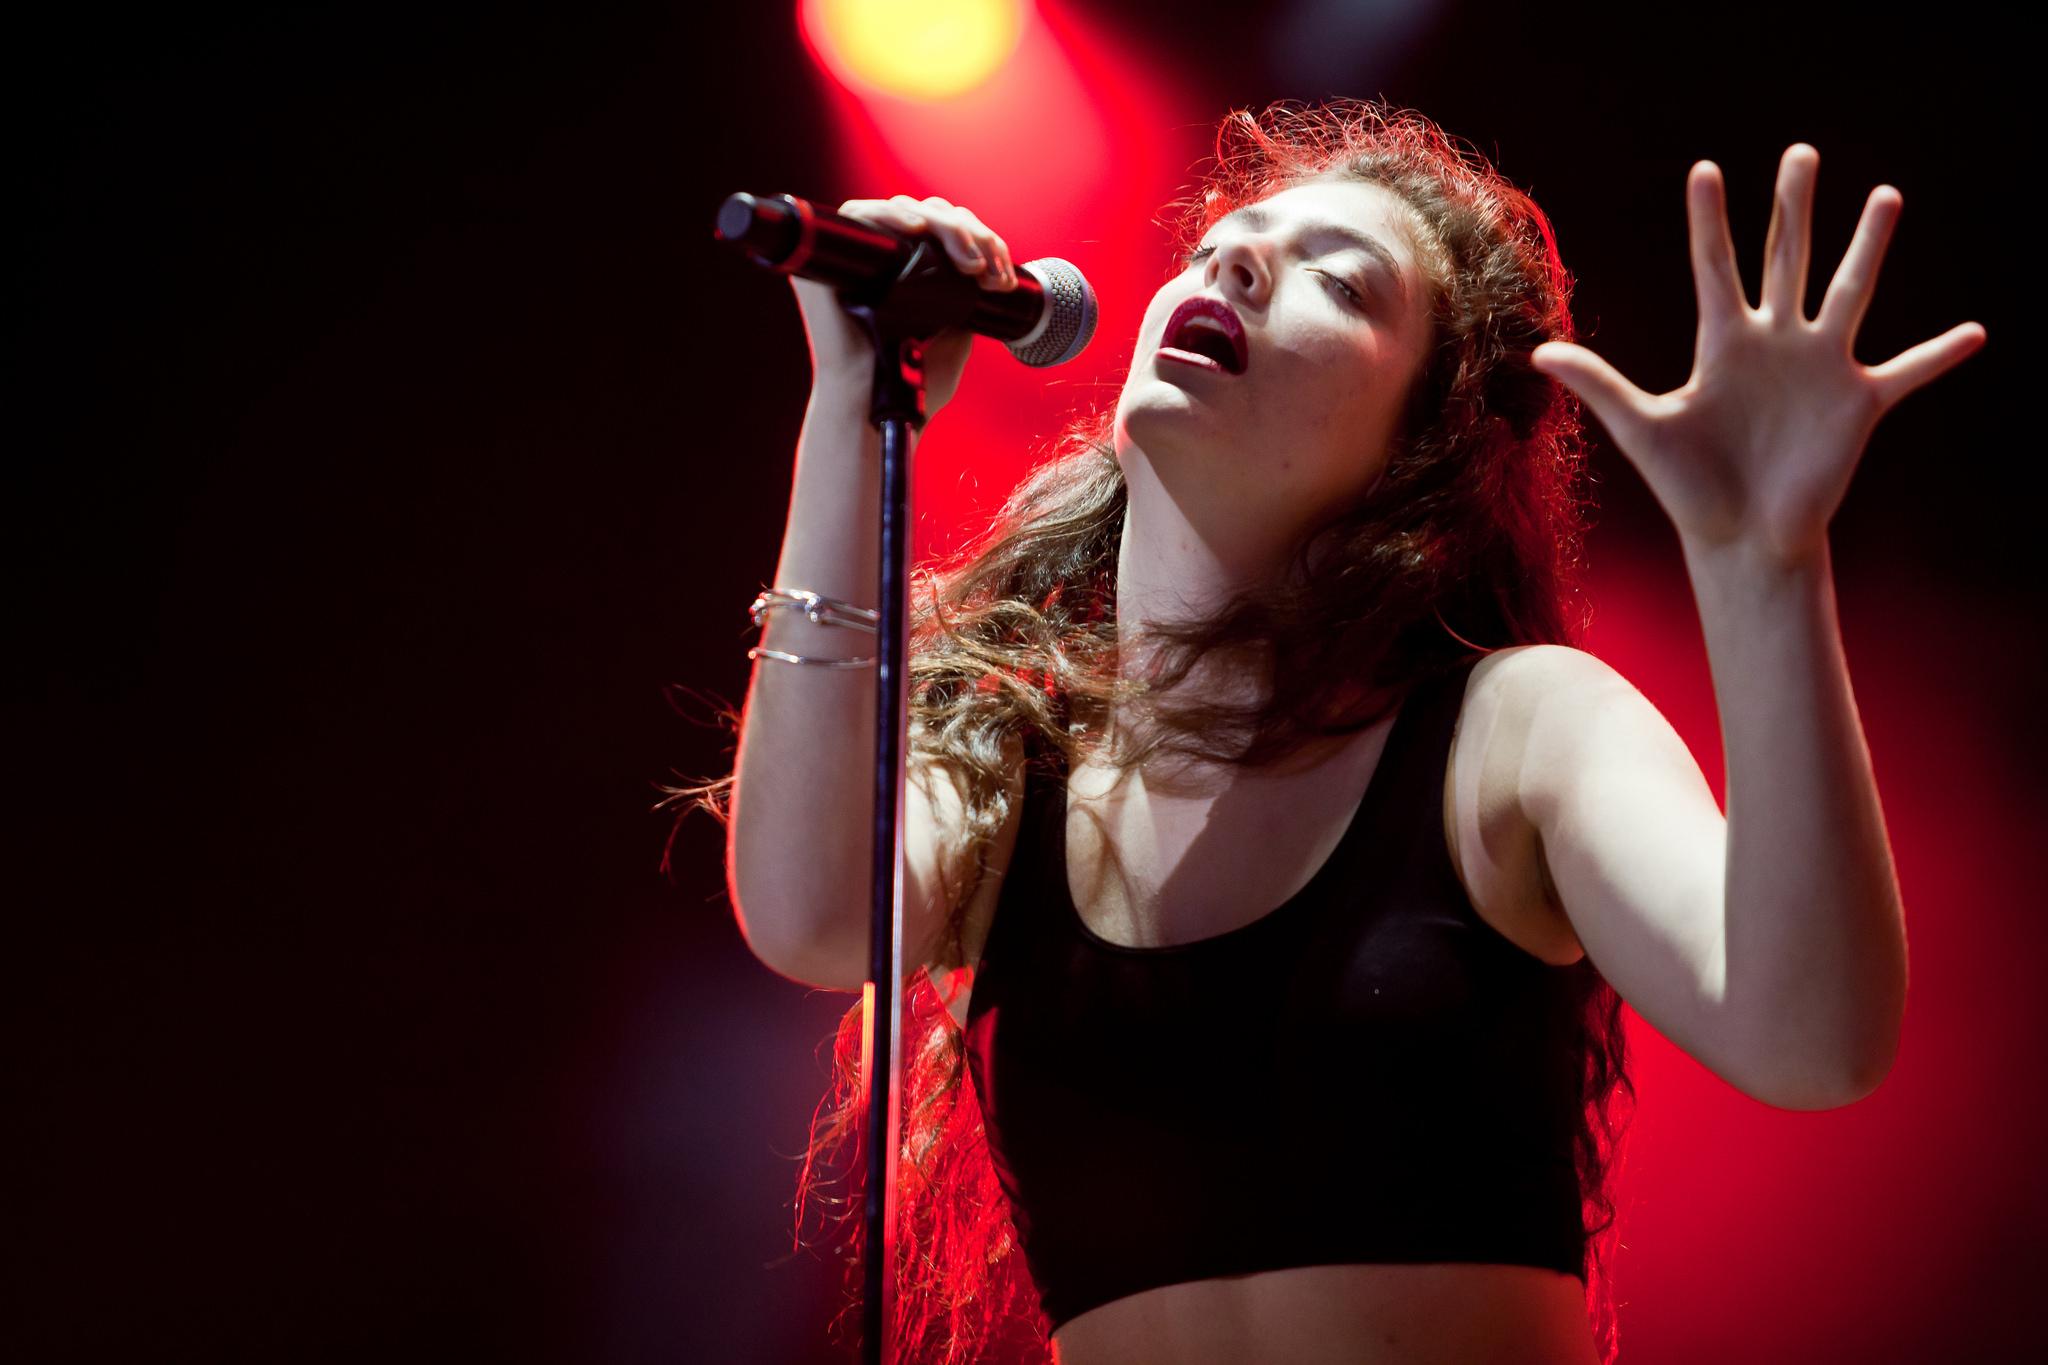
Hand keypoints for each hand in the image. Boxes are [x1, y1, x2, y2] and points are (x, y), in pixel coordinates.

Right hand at [791, 195, 1019, 416]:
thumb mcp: (955, 336)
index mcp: (910, 272)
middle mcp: (883, 258)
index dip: (981, 240)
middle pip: (931, 215)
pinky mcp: (825, 259)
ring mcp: (856, 257)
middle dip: (971, 235)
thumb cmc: (911, 384)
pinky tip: (917, 231)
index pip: (947, 231)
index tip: (1002, 279)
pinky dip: (887, 215)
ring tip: (968, 262)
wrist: (877, 408)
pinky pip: (855, 214)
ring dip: (944, 226)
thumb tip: (982, 271)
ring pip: (904, 210)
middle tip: (986, 273)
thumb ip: (965, 303)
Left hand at [1529, 144, 1986, 567]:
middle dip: (1795, 206)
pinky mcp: (1858, 403)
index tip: (1705, 169)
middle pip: (1787, 258)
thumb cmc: (1689, 489)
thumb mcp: (1642, 430)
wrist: (1739, 538)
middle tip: (1803, 153)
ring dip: (1870, 246)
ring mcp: (1820, 368)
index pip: (1715, 266)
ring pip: (1851, 291)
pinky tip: (1975, 331)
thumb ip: (1599, 386)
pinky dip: (1940, 354)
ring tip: (1887, 195)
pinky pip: (1907, 371)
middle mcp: (1775, 344)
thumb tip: (1538, 353)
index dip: (1710, 220)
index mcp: (1723, 344)